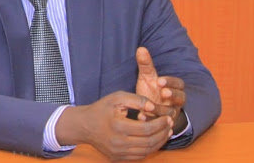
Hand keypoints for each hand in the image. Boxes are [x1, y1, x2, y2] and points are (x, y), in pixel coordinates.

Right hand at [56, 91, 172, 159]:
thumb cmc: (101, 109)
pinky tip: (154, 140)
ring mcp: (118, 152)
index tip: (168, 118)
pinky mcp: (117, 158)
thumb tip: (154, 107)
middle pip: (149, 142)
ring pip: (146, 151)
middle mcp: (119, 142)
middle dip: (163, 133)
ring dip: (159, 142)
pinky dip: (150, 149)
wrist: (83, 125)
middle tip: (170, 125)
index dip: (161, 124)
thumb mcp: (116, 98)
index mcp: (118, 126)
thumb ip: (136, 100)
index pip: (147, 128)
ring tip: (166, 132)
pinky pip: (139, 156)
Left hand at [135, 47, 186, 128]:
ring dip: (160, 110)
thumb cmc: (151, 89)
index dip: (171, 82)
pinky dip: (151, 121)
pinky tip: (141, 117)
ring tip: (149, 107)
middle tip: (163, 92)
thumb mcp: (147, 77)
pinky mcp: (163, 124)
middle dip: (173, 95)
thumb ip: (145, 64)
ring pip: (170, 113)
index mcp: (173, 88)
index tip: (160, 81)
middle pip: (182, 98)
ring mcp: (170, 114)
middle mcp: (175, 102)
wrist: (150, 108)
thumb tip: (141, 48)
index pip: (179, 84)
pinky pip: (161, 125)